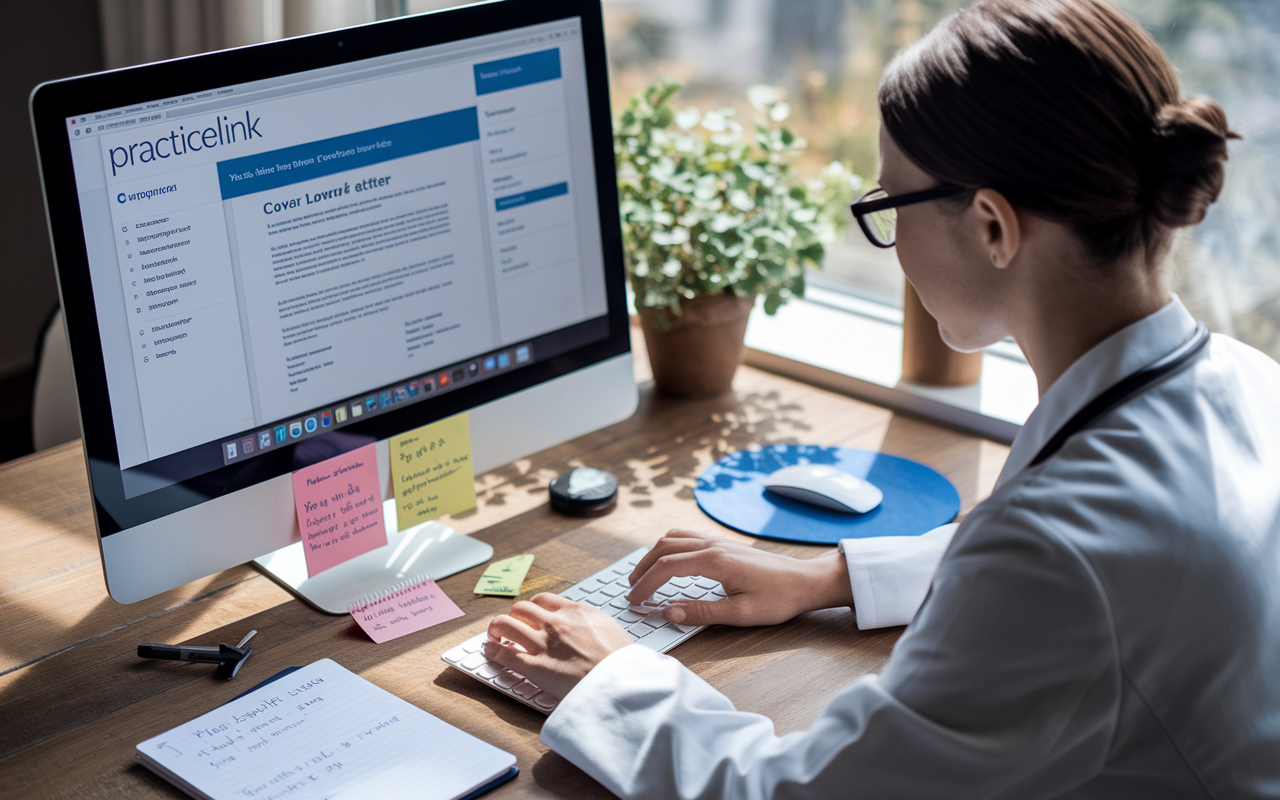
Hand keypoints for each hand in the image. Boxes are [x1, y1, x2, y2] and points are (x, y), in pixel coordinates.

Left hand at [483, 593, 632, 699]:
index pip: (544, 599)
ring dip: (496, 628)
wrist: (621, 683)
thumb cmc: (621, 662)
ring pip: (506, 624)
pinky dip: (492, 650)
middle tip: (511, 625)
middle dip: (513, 615)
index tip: (530, 614)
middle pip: (522, 608)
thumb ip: (593, 623)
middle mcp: (556, 623)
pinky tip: (489, 651)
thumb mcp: (611, 629)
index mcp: (576, 612)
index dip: (533, 607)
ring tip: (495, 635)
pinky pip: (504, 654)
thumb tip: (589, 624)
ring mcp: (544, 644)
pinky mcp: (535, 667)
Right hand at [627, 530, 853, 627]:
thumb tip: (668, 613)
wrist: (805, 581)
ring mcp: (718, 541)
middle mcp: (713, 545)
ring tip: (644, 575)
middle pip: (664, 547)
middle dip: (643, 568)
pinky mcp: (724, 544)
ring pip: (674, 537)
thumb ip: (701, 613)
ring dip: (654, 554)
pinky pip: (687, 537)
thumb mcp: (740, 614)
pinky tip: (668, 563)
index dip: (646, 584)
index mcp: (714, 561)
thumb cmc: (778, 599)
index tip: (634, 601)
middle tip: (632, 590)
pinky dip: (669, 547)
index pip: (667, 568)